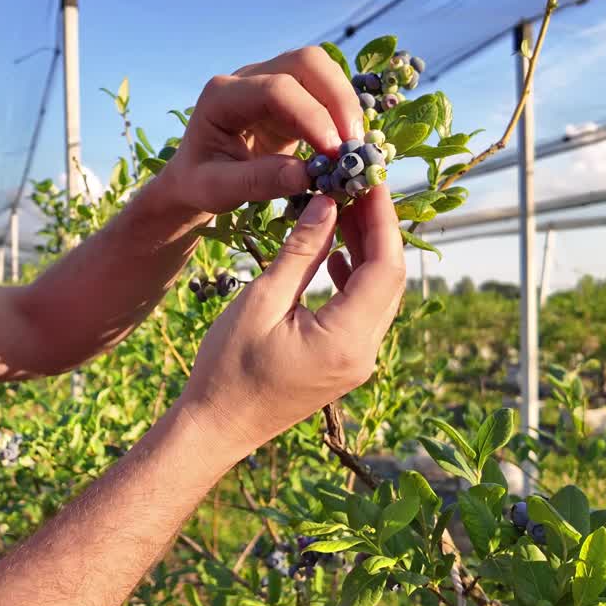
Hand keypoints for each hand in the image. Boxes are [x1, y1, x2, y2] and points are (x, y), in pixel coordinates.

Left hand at [155, 47, 366, 216]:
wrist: (195, 176)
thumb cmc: (200, 182)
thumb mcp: (217, 190)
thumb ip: (256, 181)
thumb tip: (306, 174)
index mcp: (221, 96)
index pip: (275, 90)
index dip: (310, 116)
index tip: (332, 154)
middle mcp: (247, 78)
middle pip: (306, 62)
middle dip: (337, 99)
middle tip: (353, 144)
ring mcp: (271, 80)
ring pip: (322, 69)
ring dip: (345, 104)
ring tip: (354, 146)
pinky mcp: (290, 94)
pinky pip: (325, 90)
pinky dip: (343, 112)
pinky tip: (348, 142)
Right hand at [176, 184, 406, 460]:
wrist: (215, 428)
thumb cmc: (227, 368)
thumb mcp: (261, 301)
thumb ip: (300, 252)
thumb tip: (328, 203)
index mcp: (347, 339)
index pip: (386, 266)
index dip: (383, 217)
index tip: (372, 177)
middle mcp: (364, 353)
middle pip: (390, 279)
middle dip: (378, 228)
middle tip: (358, 185)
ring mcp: (357, 362)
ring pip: (379, 294)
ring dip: (368, 251)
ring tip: (345, 209)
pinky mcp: (344, 364)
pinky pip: (364, 312)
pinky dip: (355, 277)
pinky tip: (335, 255)